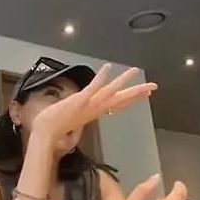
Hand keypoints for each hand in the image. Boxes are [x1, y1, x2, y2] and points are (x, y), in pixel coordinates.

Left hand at [31, 63, 156, 151]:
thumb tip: (87, 110)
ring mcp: (89, 104)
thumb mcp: (75, 118)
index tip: (147, 93)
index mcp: (95, 112)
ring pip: (110, 91)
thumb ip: (84, 113)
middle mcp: (95, 108)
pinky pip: (93, 88)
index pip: (118, 104)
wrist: (46, 131)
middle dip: (137, 92)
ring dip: (123, 81)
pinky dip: (101, 78)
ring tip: (135, 70)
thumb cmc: (57, 125)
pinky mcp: (80, 100)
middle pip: (120, 99)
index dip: (133, 98)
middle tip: (153, 86)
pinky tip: (108, 68)